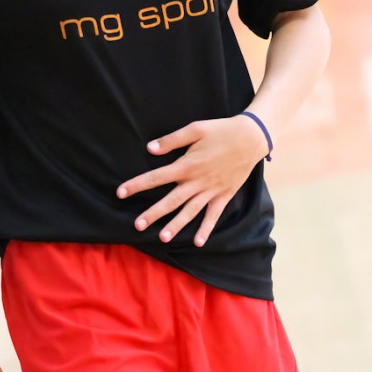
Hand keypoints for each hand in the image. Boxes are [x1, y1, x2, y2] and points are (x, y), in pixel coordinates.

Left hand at [117, 116, 269, 246]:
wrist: (251, 138)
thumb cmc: (221, 130)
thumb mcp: (196, 129)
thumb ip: (172, 140)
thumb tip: (150, 149)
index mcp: (187, 165)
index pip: (156, 177)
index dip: (137, 185)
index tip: (120, 192)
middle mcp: (197, 181)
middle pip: (171, 200)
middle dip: (153, 213)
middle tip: (137, 225)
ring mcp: (211, 190)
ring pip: (190, 211)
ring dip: (176, 225)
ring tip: (162, 238)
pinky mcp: (224, 195)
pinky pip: (214, 215)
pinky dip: (206, 228)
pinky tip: (198, 242)